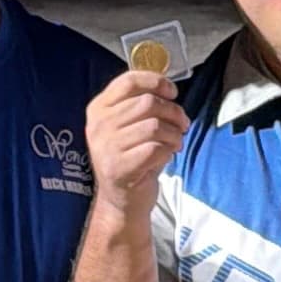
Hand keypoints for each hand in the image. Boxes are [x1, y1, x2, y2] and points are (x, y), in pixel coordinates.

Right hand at [84, 68, 187, 217]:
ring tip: (175, 141)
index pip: (128, 82)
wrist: (122, 200)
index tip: (172, 92)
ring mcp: (106, 147)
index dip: (156, 82)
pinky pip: (156, 148)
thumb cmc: (131, 157)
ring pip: (154, 125)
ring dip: (174, 133)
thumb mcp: (128, 125)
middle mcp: (98, 126)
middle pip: (147, 103)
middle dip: (173, 112)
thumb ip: (140, 103)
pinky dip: (168, 150)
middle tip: (182, 124)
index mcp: (98, 109)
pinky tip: (167, 155)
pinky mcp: (120, 168)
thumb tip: (167, 87)